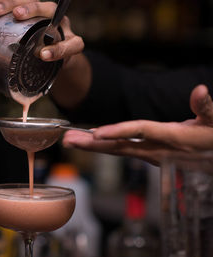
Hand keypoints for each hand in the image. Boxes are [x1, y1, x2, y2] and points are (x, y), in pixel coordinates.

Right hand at [0, 0, 90, 108]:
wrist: (54, 51)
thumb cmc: (51, 63)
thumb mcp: (50, 72)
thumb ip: (41, 82)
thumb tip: (24, 102)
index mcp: (71, 42)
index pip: (71, 44)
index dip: (59, 49)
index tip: (43, 56)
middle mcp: (59, 23)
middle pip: (47, 9)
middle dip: (31, 10)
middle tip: (16, 14)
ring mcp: (44, 15)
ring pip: (30, 2)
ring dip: (10, 2)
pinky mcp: (30, 12)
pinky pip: (17, 2)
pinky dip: (2, 1)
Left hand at [62, 85, 212, 164]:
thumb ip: (206, 107)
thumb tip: (199, 89)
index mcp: (171, 137)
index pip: (139, 132)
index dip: (118, 131)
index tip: (96, 132)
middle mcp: (157, 149)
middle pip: (119, 146)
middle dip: (93, 145)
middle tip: (69, 142)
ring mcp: (152, 155)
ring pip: (118, 150)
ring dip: (94, 146)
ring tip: (72, 141)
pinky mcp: (150, 155)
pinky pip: (124, 151)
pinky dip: (106, 146)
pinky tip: (93, 142)